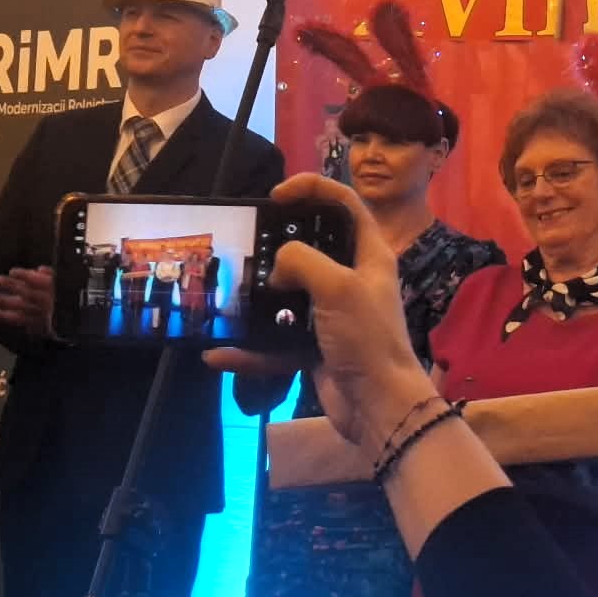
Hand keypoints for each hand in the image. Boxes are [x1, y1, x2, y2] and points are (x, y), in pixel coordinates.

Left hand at [0, 266, 54, 334]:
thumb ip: (46, 277)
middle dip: (13, 285)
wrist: (45, 327)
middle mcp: (46, 303)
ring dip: (5, 301)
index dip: (26, 276)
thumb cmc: (42, 301)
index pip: (41, 281)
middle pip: (29, 293)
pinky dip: (3, 316)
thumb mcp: (46, 288)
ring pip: (22, 307)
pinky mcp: (29, 326)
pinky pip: (16, 320)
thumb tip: (41, 269)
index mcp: (50, 292)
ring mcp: (38, 315)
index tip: (12, 272)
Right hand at [202, 174, 431, 453]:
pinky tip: (219, 355)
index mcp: (369, 256)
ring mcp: (332, 316)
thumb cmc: (367, 338)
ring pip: (288, 297)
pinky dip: (249, 351)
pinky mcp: (316, 349)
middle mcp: (352, 281)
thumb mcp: (339, 287)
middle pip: (313, 249)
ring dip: (257, 300)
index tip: (277, 194)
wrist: (379, 406)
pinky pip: (275, 344)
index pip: (345, 206)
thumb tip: (278, 265)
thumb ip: (304, 261)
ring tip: (225, 295)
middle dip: (278, 246)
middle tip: (244, 245)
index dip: (314, 190)